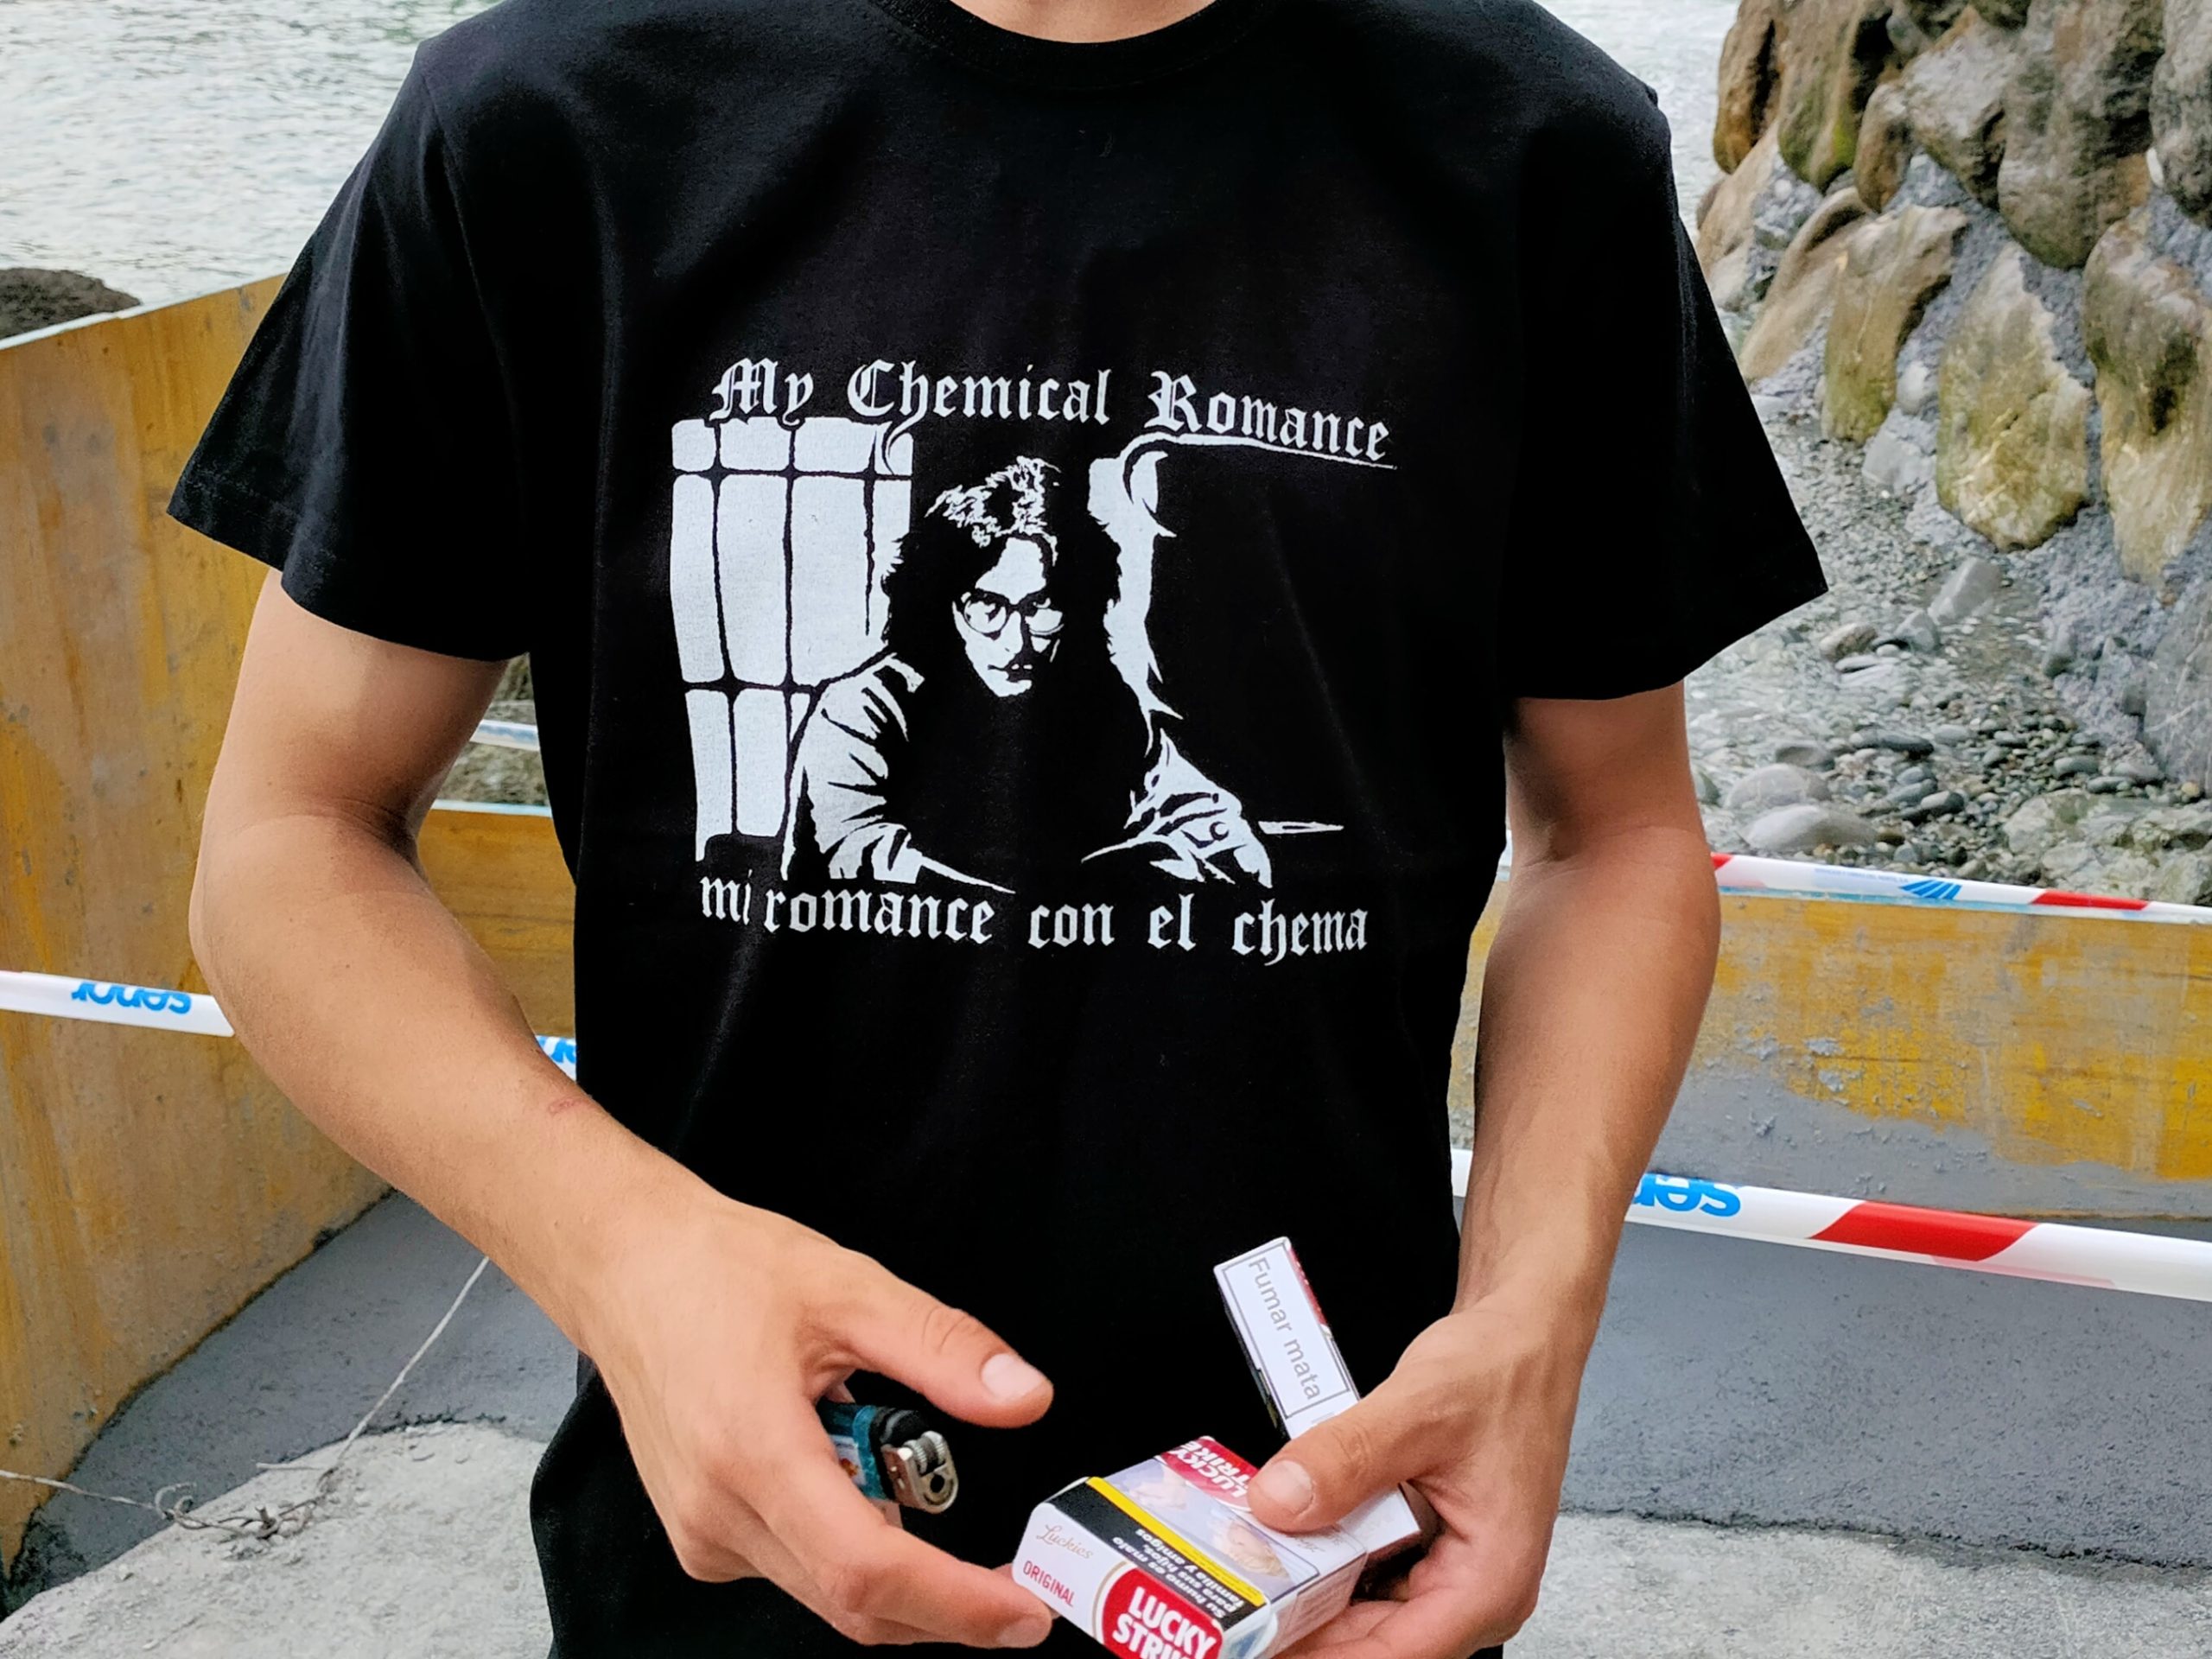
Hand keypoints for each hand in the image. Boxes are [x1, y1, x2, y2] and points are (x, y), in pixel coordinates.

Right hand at [579, 1184, 1057, 1647]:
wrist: (629, 1269)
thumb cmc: (721, 1271)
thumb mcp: (851, 1288)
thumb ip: (945, 1348)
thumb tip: (1024, 1397)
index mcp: (754, 1451)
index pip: (867, 1569)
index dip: (955, 1603)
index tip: (1023, 1611)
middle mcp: (719, 1512)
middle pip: (854, 1603)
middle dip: (946, 1606)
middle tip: (1016, 1582)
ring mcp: (704, 1533)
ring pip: (827, 1594)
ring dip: (896, 1566)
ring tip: (901, 1461)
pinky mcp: (702, 1537)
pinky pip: (797, 1569)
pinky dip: (849, 1545)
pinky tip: (849, 1472)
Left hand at [1246, 1295, 1594, 1656]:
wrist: (1522, 1337)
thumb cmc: (1502, 1372)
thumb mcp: (1416, 1408)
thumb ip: (1345, 1458)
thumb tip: (1278, 1504)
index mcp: (1490, 1582)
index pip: (1394, 1656)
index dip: (1316, 1653)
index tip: (1258, 1640)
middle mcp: (1476, 1593)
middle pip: (1373, 1641)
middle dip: (1303, 1620)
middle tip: (1239, 1595)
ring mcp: (1452, 1574)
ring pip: (1364, 1611)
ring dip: (1309, 1589)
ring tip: (1252, 1560)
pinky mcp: (1429, 1550)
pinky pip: (1367, 1573)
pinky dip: (1325, 1556)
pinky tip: (1288, 1533)